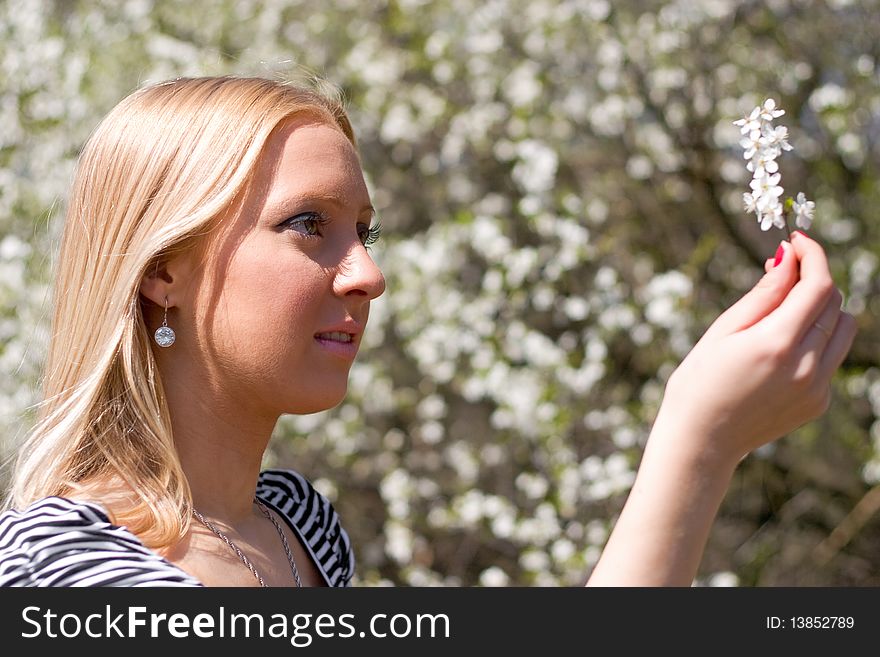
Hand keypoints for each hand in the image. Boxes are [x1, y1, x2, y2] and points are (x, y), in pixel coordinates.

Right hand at [655, 231, 856, 466]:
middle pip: (834, 303)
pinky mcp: (819, 403)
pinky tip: (780, 349)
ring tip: (785, 312)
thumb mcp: (723, 331)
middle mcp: (806, 367)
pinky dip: (816, 340)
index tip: (796, 241)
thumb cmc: (699, 381)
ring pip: (843, 329)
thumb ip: (763, 294)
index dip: (812, 255)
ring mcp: (817, 388)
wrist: (701, 440)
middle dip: (812, 279)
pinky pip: (832, 357)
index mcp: (776, 343)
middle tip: (780, 273)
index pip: (818, 285)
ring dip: (822, 309)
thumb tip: (788, 258)